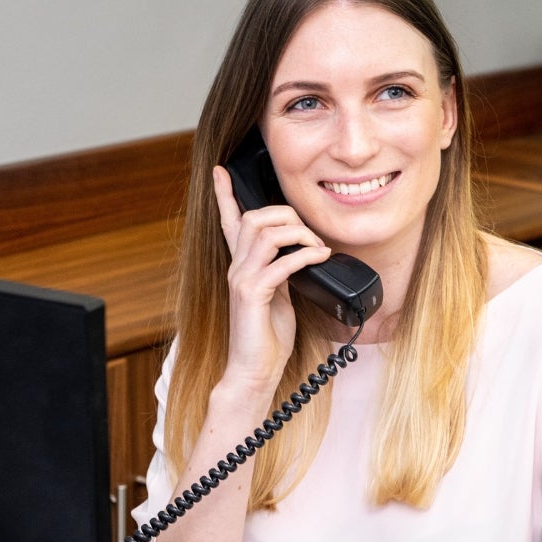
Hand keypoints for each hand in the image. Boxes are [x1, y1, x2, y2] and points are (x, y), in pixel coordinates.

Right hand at [211, 165, 332, 401]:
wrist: (255, 371)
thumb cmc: (268, 337)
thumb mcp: (278, 295)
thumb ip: (281, 270)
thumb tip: (300, 252)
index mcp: (241, 266)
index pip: (229, 222)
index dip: (225, 194)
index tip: (222, 171)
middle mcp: (236, 268)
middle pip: (254, 217)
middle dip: (287, 215)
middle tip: (311, 234)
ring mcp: (242, 280)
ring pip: (264, 234)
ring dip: (299, 234)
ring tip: (318, 248)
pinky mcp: (252, 295)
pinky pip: (280, 263)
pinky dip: (304, 255)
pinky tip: (319, 258)